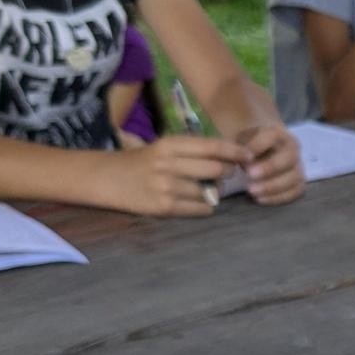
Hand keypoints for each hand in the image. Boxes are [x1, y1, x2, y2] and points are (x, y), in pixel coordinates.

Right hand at [112, 135, 249, 217]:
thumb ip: (194, 150)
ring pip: (210, 192)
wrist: (106, 178)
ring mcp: (167, 186)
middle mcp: (169, 164)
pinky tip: (195, 203)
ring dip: (214, 193)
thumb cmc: (142, 161)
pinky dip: (204, 207)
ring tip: (205, 189)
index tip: (249, 156)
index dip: (236, 151)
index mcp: (170, 144)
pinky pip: (201, 209)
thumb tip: (232, 155)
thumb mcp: (165, 147)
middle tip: (226, 174)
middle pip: (217, 169)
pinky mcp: (164, 207)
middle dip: (228, 173)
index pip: (213, 146)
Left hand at [235, 124, 303, 205]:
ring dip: (274, 186)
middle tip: (250, 175)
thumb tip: (235, 158)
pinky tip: (260, 199)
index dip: (258, 146)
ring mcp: (298, 166)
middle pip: (289, 157)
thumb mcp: (238, 140)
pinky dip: (279, 197)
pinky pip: (295, 191)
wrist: (261, 152)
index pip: (272, 136)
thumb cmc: (247, 145)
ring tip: (252, 191)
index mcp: (277, 133)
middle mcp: (292, 148)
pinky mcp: (298, 182)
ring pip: (294, 177)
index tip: (244, 156)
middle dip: (270, 167)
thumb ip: (236, 147)